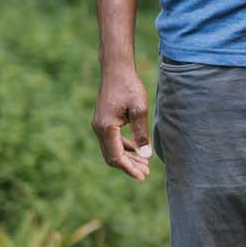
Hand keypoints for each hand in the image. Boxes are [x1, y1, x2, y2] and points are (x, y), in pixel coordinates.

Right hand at [93, 66, 153, 180]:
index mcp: (106, 127)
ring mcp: (99, 125)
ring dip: (127, 157)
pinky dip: (124, 147)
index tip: (142, 177)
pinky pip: (112, 140)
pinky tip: (137, 149)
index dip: (129, 169)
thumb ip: (141, 133)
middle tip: (146, 173)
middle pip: (112, 156)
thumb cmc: (129, 86)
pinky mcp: (103, 121)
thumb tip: (145, 155)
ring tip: (144, 164)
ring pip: (112, 149)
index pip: (116, 156)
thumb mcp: (139, 109)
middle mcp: (99, 128)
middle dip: (129, 166)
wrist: (116, 69)